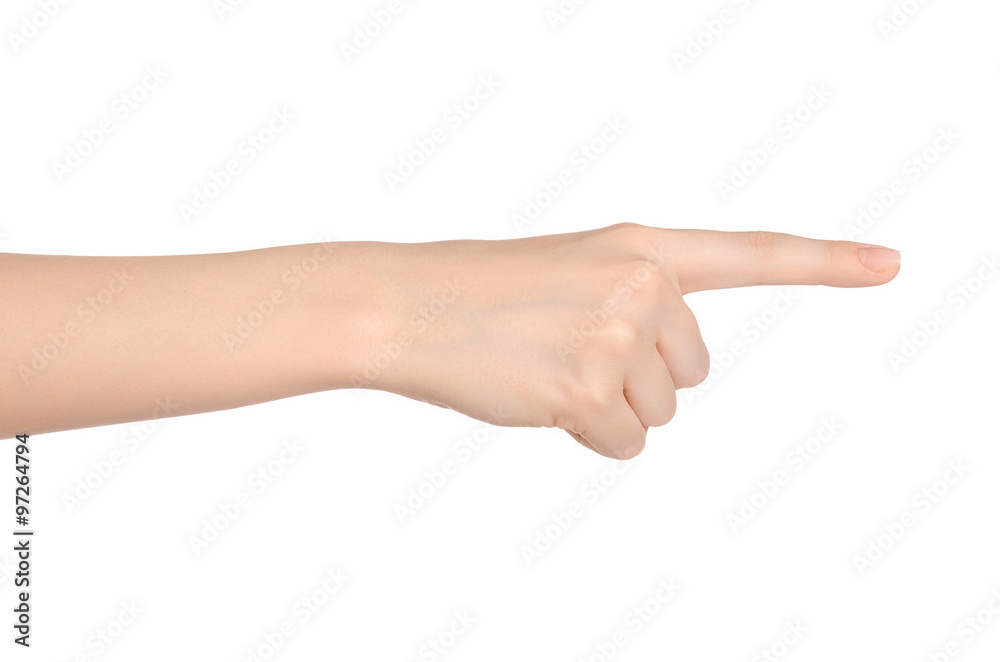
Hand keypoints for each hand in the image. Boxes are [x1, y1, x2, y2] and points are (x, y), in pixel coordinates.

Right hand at [362, 223, 900, 458]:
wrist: (404, 303)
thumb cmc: (480, 290)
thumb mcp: (572, 268)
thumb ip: (638, 299)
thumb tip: (674, 376)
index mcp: (638, 246)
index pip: (749, 253)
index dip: (825, 262)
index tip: (887, 265)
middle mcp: (641, 284)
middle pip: (691, 370)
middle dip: (641, 376)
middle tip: (570, 349)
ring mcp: (616, 336)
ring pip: (657, 412)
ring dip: (608, 406)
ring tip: (546, 367)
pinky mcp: (588, 389)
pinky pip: (624, 443)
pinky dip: (588, 436)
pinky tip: (540, 398)